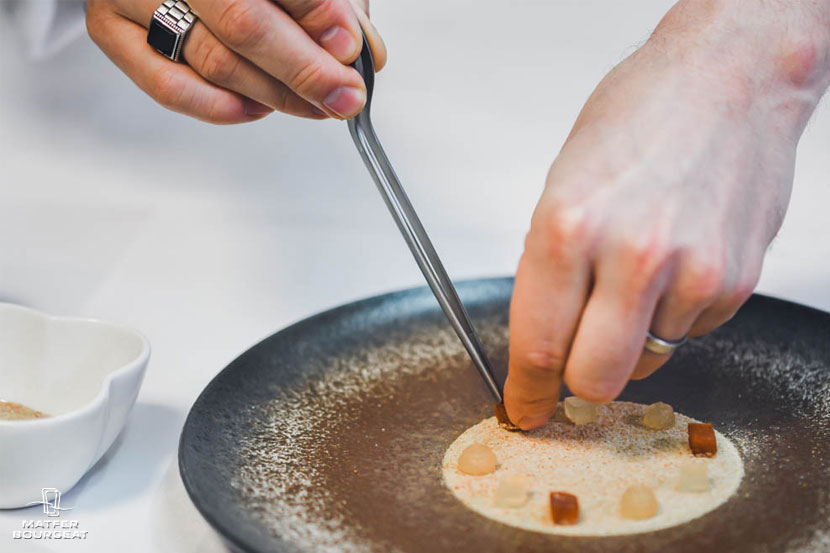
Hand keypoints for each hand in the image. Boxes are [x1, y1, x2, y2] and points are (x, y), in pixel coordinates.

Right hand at [86, 0, 385, 122]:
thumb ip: (330, 6)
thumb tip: (363, 52)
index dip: (318, 13)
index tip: (351, 49)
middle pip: (243, 23)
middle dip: (304, 70)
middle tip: (344, 97)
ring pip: (213, 61)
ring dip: (275, 95)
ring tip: (314, 105)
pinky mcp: (110, 28)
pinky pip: (167, 85)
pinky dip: (219, 107)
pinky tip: (257, 108)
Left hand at [504, 0, 829, 429]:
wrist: (728, 81)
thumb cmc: (638, 121)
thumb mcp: (560, 186)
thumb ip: (548, 269)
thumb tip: (542, 336)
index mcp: (568, 227)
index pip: (536, 343)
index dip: (527, 391)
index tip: (525, 408)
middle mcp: (630, 256)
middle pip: (593, 379)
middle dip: (577, 381)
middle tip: (574, 358)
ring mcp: (690, 273)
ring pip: (644, 363)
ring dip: (630, 341)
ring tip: (635, 279)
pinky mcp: (734, 283)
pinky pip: (689, 336)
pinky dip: (672, 317)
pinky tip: (674, 264)